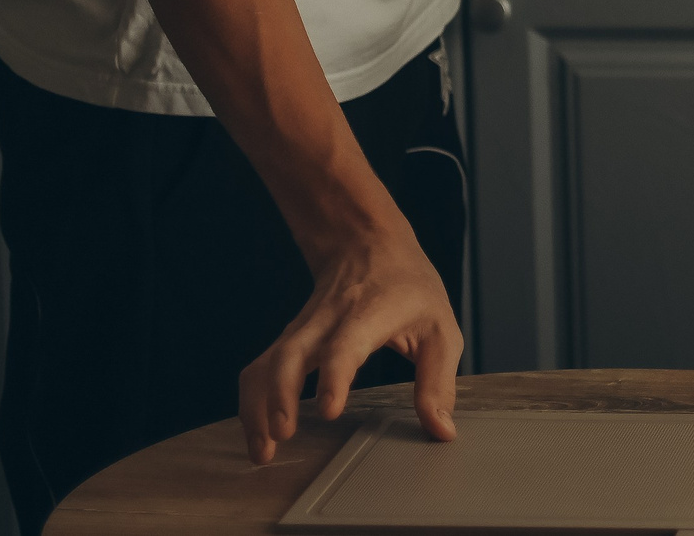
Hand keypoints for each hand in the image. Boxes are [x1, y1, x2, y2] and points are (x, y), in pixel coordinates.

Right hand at [238, 216, 460, 463]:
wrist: (367, 243)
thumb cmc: (408, 288)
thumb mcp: (441, 328)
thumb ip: (438, 382)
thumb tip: (441, 431)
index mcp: (369, 314)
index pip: (344, 345)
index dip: (334, 377)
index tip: (329, 411)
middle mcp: (326, 321)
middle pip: (289, 355)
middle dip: (279, 397)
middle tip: (283, 436)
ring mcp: (301, 329)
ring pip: (266, 365)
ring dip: (257, 407)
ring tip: (263, 450)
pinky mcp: (287, 340)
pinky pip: (259, 370)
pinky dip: (252, 402)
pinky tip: (259, 433)